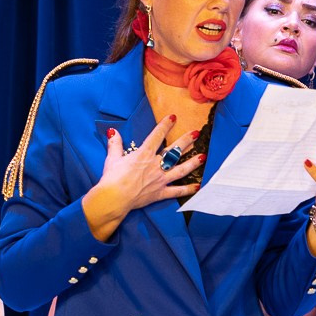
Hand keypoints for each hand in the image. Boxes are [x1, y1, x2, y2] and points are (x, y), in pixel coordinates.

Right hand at [82, 115, 203, 239]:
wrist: (114, 198)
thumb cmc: (112, 178)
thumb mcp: (113, 158)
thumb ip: (115, 144)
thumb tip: (113, 131)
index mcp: (144, 154)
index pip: (157, 135)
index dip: (165, 125)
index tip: (174, 117)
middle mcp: (155, 165)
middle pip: (174, 151)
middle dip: (186, 141)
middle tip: (196, 133)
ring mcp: (160, 179)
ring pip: (181, 169)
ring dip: (193, 163)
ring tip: (203, 157)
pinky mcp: (160, 193)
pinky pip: (177, 191)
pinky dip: (187, 189)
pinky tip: (198, 186)